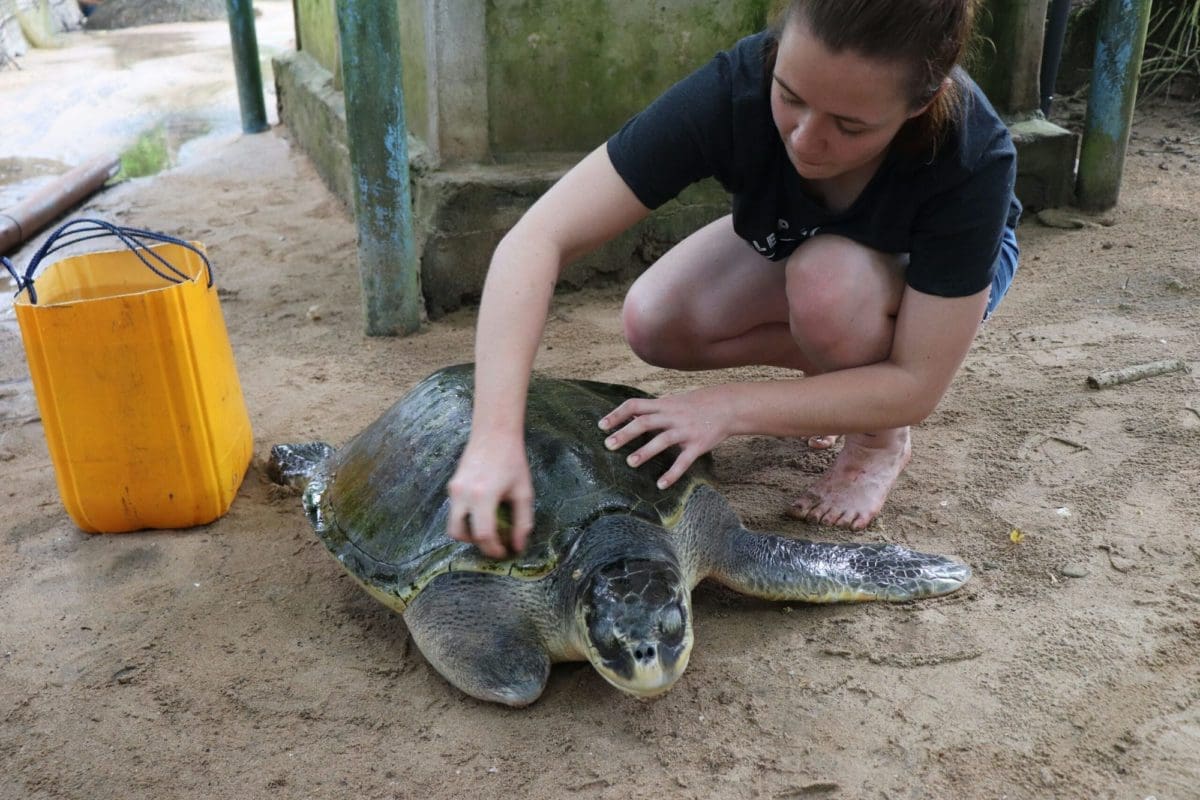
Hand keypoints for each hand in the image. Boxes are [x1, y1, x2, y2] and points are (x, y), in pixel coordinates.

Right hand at [446, 434, 534, 558]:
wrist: (494, 433)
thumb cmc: (512, 461)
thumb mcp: (523, 492)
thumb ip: (522, 522)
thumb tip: (518, 547)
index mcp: (484, 496)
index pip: (483, 534)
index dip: (494, 549)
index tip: (505, 552)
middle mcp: (463, 494)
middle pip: (459, 534)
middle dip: (477, 544)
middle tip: (494, 544)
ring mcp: (454, 490)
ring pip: (453, 524)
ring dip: (469, 533)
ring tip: (488, 529)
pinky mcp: (451, 486)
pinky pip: (455, 511)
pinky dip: (466, 519)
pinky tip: (484, 513)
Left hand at [598, 387, 730, 489]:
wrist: (728, 406)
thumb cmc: (697, 404)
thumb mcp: (674, 401)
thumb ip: (654, 408)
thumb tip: (632, 414)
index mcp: (664, 405)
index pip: (635, 405)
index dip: (617, 414)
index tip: (601, 425)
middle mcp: (673, 416)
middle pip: (645, 422)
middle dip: (625, 434)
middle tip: (607, 445)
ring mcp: (686, 430)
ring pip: (662, 440)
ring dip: (645, 451)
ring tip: (629, 463)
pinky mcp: (698, 445)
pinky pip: (684, 461)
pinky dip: (672, 473)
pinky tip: (661, 485)